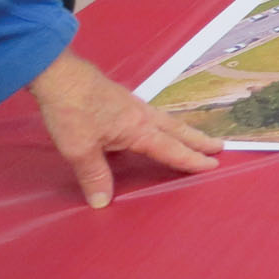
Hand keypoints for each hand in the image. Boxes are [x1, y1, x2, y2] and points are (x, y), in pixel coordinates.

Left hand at [27, 49, 223, 207]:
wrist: (59, 74)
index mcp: (138, 129)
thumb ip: (94, 175)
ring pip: (166, 120)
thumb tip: (103, 203)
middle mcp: (141, 115)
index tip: (213, 165)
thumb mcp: (80, 149)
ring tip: (194, 136)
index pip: (170, 148)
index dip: (191, 159)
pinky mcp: (120, 99)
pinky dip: (163, 123)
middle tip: (220, 146)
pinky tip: (152, 126)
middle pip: (176, 130)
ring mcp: (132, 104)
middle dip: (198, 140)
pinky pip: (151, 115)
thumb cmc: (72, 111)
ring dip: (183, 130)